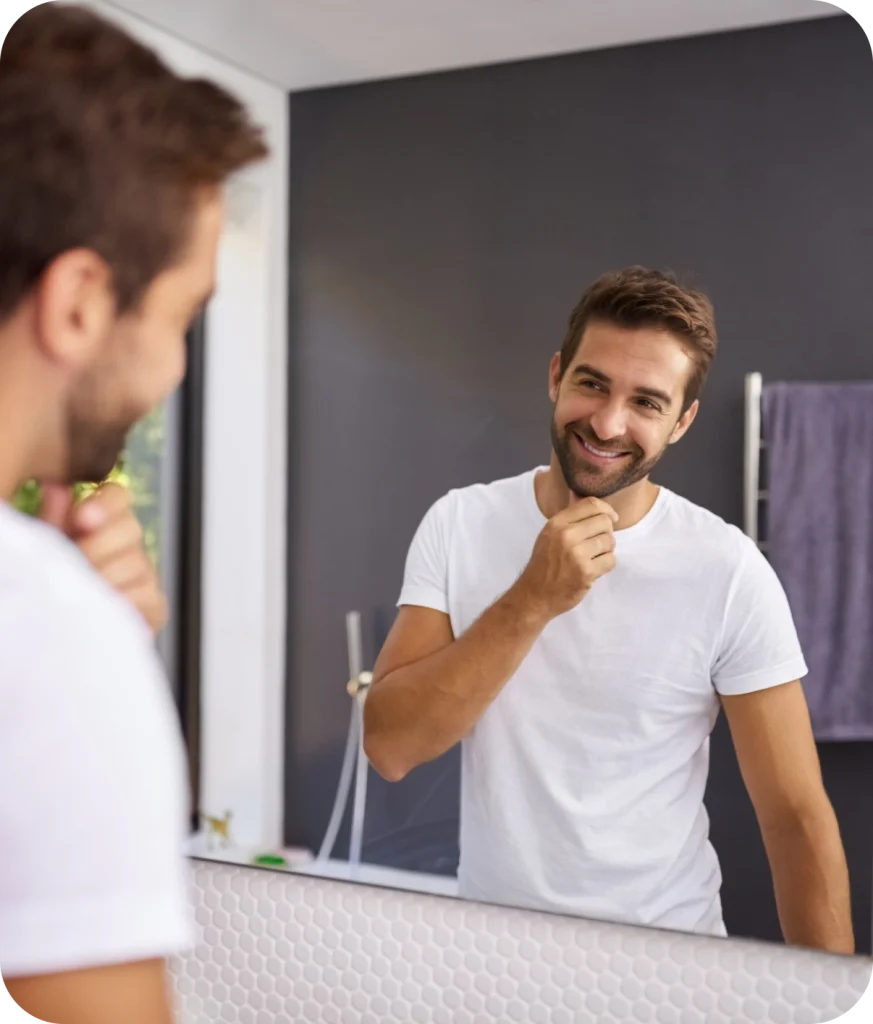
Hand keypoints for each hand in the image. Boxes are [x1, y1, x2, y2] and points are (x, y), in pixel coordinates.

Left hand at [39, 482, 167, 635]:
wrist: (61, 636)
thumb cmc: (53, 586)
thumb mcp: (47, 550)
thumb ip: (53, 519)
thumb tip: (56, 486)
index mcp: (101, 524)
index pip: (118, 497)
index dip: (105, 504)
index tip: (83, 518)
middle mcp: (128, 545)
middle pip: (131, 528)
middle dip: (100, 546)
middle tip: (77, 562)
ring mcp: (144, 575)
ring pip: (137, 563)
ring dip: (107, 578)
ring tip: (83, 590)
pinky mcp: (154, 606)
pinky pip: (149, 596)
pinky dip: (124, 601)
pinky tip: (104, 605)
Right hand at [515, 496, 618, 620]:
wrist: (534, 595)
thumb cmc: (544, 564)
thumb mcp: (549, 534)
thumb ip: (567, 516)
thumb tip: (578, 492)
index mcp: (557, 523)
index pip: (591, 504)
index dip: (606, 509)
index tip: (611, 518)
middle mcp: (566, 535)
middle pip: (605, 522)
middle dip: (606, 532)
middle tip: (597, 544)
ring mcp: (576, 554)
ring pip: (610, 541)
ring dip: (606, 550)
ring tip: (593, 557)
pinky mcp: (586, 572)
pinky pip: (611, 560)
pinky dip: (606, 565)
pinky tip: (594, 569)